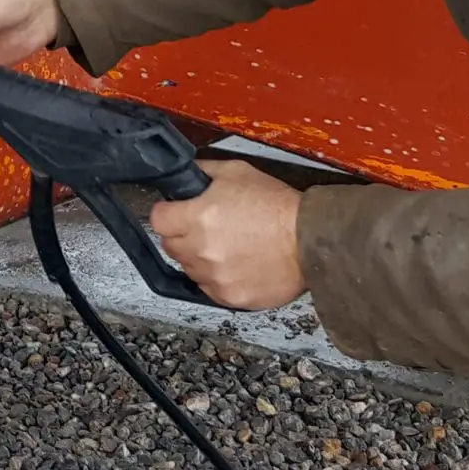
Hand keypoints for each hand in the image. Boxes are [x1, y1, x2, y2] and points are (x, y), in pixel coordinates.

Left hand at [147, 160, 306, 309]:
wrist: (311, 239)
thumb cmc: (278, 207)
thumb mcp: (237, 172)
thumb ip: (203, 173)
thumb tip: (183, 175)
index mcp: (198, 217)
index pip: (158, 219)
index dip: (168, 213)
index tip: (176, 213)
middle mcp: (202, 250)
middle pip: (171, 245)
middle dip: (184, 235)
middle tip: (208, 228)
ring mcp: (215, 277)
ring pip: (189, 269)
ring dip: (200, 259)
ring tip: (229, 246)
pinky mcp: (230, 297)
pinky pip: (209, 289)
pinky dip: (218, 279)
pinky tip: (237, 264)